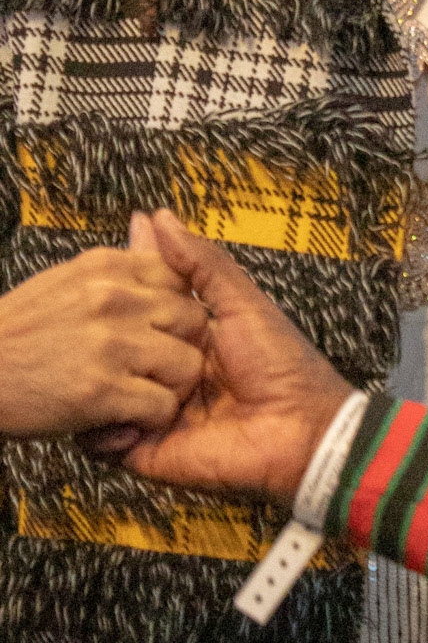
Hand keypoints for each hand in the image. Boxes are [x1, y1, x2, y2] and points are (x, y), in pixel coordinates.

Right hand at [0, 215, 208, 437]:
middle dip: (181, 349)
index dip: (176, 311)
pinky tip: (123, 421)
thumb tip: (148, 219)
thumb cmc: (19, 335)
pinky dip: (148, 422)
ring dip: (169, 389)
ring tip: (138, 396)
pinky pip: (161, 406)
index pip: (181, 276)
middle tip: (152, 370)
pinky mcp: (100, 389)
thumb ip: (117, 261)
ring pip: (186, 365)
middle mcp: (112, 297)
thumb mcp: (66, 280)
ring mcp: (108, 343)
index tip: (159, 332)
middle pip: (194, 320)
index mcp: (106, 266)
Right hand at [124, 210, 352, 508]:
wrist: (301, 431)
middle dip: (102, 341)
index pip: (134, 314)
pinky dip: (101, 428)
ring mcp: (151, 412)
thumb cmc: (283, 365)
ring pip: (100, 393)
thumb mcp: (242, 302)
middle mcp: (164, 374)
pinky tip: (118, 414)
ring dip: (106, 382)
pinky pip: (100, 440)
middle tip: (103, 332)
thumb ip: (202, 264)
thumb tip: (157, 217)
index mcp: (185, 339)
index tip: (100, 279)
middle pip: (112, 353)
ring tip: (123, 376)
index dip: (118, 299)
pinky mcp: (144, 448)